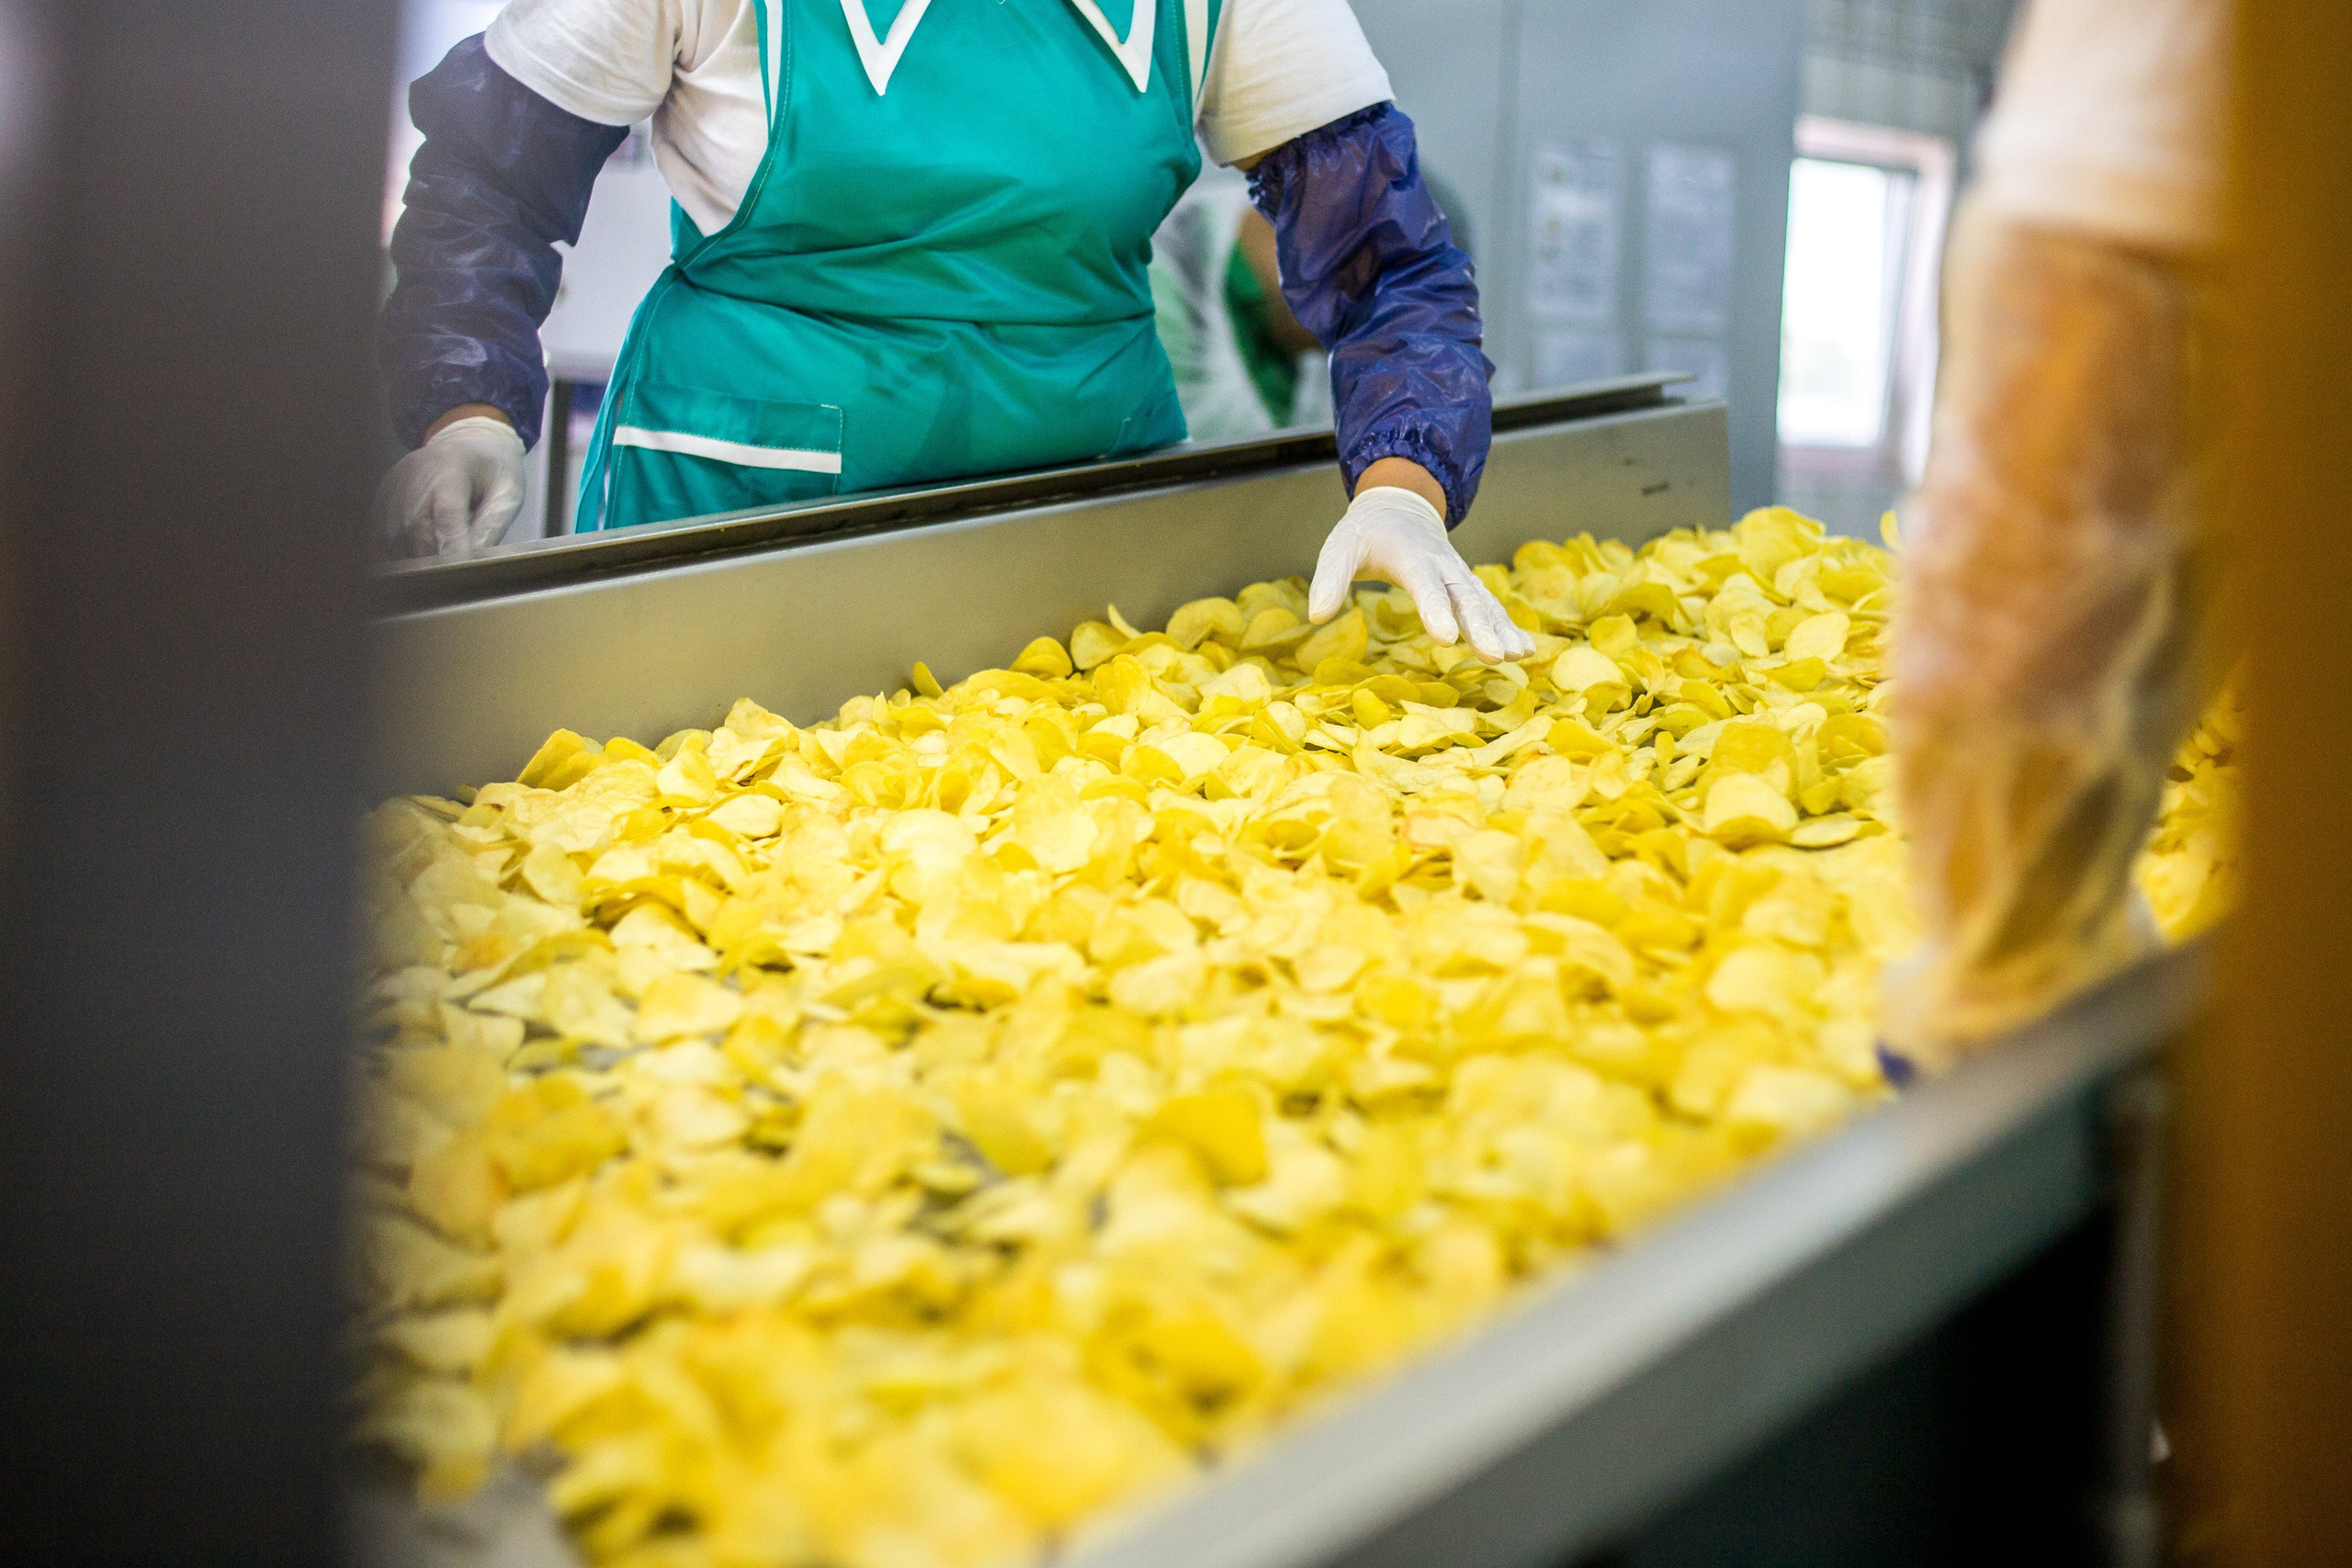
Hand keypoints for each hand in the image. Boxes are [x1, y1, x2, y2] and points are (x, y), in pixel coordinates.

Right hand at [375, 412, 525, 559]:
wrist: (464, 442)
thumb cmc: (491, 469)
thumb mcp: (509, 490)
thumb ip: (494, 524)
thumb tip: (477, 560)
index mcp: (451, 469)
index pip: (448, 514)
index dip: (452, 546)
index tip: (460, 571)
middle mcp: (415, 476)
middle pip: (417, 532)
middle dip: (435, 561)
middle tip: (454, 579)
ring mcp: (393, 487)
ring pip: (395, 540)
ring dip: (416, 561)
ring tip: (438, 571)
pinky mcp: (380, 498)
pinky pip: (380, 537)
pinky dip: (397, 555)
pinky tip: (417, 561)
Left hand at [1309, 484, 1535, 662]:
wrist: (1399, 506)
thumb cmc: (1365, 534)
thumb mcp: (1339, 547)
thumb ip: (1328, 578)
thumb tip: (1315, 616)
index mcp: (1410, 557)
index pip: (1425, 585)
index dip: (1436, 610)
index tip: (1446, 639)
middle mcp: (1442, 565)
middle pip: (1465, 597)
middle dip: (1481, 626)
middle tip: (1494, 655)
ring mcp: (1458, 575)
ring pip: (1484, 602)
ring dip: (1502, 628)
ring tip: (1517, 655)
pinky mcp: (1466, 585)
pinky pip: (1491, 605)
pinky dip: (1508, 625)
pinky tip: (1524, 650)